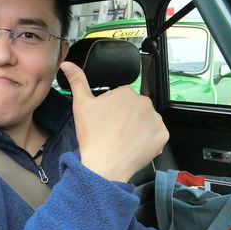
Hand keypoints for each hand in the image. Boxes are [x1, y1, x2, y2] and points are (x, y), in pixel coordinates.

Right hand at [60, 61, 168, 181]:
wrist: (105, 165)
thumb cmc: (93, 136)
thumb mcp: (81, 105)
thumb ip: (77, 81)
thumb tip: (67, 64)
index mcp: (126, 92)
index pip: (121, 98)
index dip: (111, 110)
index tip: (105, 121)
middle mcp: (144, 102)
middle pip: (134, 109)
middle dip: (126, 117)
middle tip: (112, 131)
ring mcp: (155, 119)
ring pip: (145, 121)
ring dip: (137, 128)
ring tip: (122, 140)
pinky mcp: (162, 136)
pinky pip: (155, 135)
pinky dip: (147, 140)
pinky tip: (133, 146)